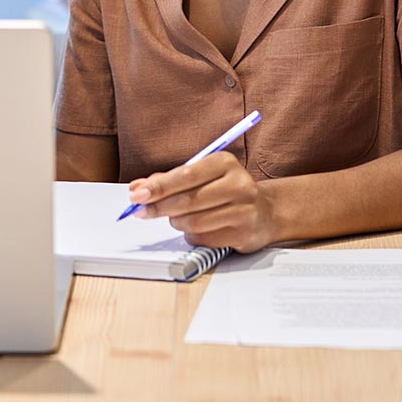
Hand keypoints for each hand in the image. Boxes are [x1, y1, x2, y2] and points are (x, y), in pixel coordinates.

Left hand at [128, 151, 277, 252]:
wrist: (264, 211)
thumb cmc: (225, 191)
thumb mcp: (200, 177)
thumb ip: (168, 181)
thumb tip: (137, 188)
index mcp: (225, 162)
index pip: (186, 174)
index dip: (159, 186)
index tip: (137, 195)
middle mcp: (239, 184)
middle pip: (188, 200)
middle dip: (160, 207)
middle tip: (142, 211)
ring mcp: (245, 210)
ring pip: (194, 223)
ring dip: (178, 223)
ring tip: (179, 219)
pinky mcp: (244, 233)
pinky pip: (205, 239)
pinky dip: (193, 236)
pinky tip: (198, 229)